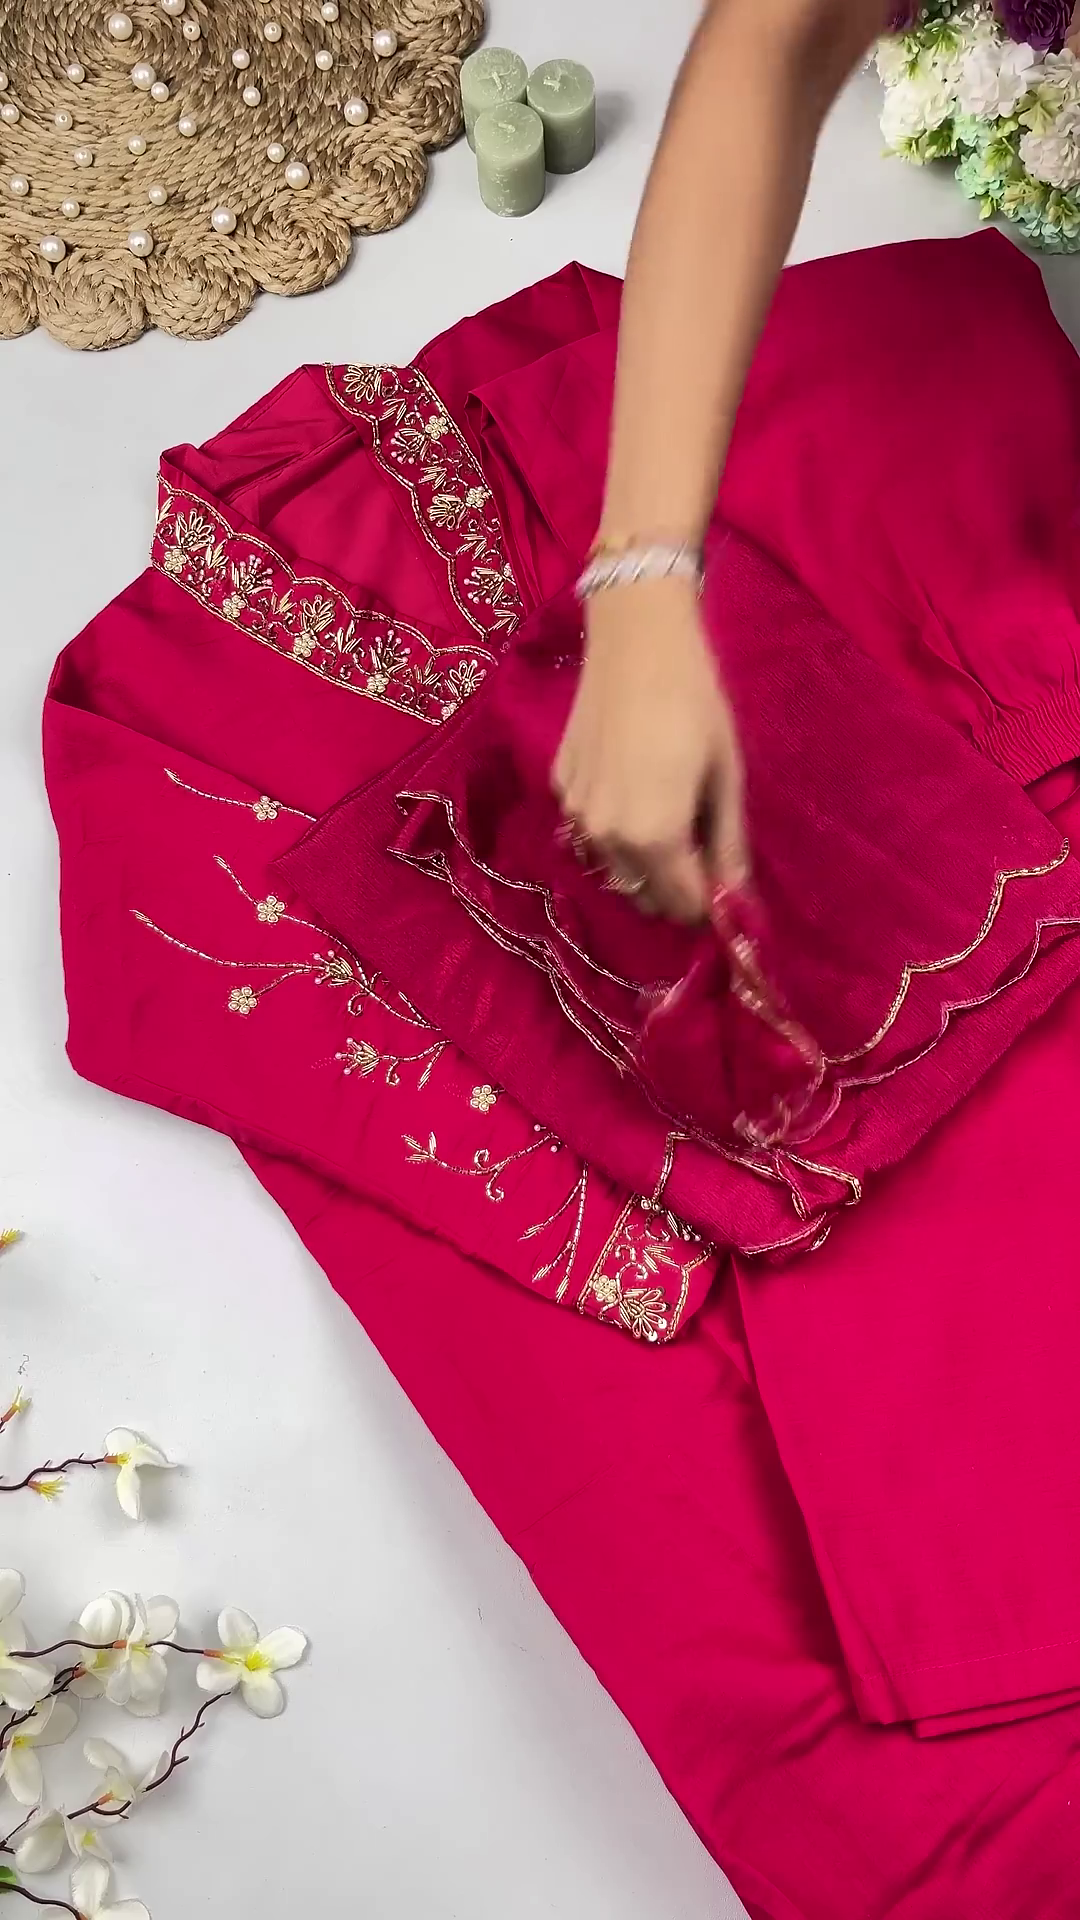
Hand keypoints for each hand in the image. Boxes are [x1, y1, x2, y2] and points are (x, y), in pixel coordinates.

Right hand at [553, 577, 747, 922]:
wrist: (637, 641)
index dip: (710, 907)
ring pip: (615, 870)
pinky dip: (615, 830)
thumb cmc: (696, 704)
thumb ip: (728, 845)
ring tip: (669, 820)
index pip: (683, 905)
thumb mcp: (726, 777)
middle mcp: (607, 838)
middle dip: (676, 890)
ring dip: (643, 865)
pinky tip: (633, 787)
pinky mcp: (560, 787)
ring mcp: (576, 814)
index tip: (727, 891)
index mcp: (654, 839)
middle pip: (645, 896)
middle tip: (702, 853)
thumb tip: (737, 900)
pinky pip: (591, 832)